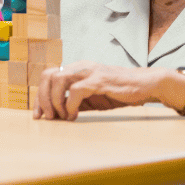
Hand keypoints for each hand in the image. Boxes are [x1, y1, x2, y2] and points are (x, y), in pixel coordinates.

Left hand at [33, 61, 168, 120]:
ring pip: (59, 79)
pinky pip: (77, 90)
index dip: (40, 95)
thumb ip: (75, 102)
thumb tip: (57, 115)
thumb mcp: (92, 98)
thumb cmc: (119, 92)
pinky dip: (71, 104)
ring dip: (55, 100)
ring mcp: (90, 71)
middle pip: (48, 75)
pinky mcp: (100, 80)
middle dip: (43, 98)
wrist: (147, 85)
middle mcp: (80, 66)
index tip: (38, 114)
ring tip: (60, 117)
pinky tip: (73, 115)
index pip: (48, 76)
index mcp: (77, 69)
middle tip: (47, 117)